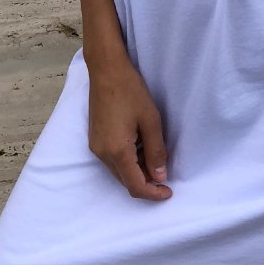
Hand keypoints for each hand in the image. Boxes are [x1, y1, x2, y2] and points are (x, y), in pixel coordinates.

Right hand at [86, 56, 172, 200]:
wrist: (106, 70)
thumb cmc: (130, 91)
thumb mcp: (151, 121)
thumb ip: (156, 151)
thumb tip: (160, 176)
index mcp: (117, 151)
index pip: (135, 186)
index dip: (153, 194)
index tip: (168, 192)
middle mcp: (102, 154)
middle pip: (125, 182)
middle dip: (146, 183)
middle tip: (165, 174)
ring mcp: (96, 147)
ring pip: (119, 172)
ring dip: (137, 171)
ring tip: (155, 157)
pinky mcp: (95, 139)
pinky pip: (113, 160)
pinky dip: (128, 161)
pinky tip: (141, 147)